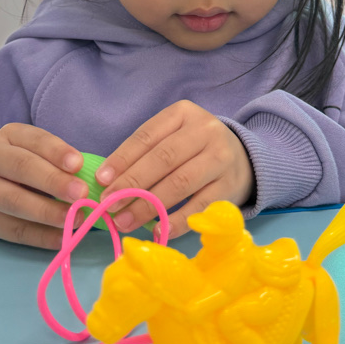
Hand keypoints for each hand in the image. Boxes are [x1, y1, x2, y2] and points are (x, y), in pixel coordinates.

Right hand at [0, 123, 88, 249]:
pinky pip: (12, 230)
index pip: (34, 140)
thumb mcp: (32, 152)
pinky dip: (40, 236)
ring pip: (14, 201)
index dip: (57, 151)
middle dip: (54, 181)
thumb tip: (91, 179)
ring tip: (74, 219)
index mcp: (9, 136)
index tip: (79, 164)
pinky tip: (61, 238)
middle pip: (22, 168)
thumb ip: (56, 161)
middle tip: (82, 194)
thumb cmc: (18, 167)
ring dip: (47, 212)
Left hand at [96, 100, 255, 238]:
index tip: (101, 180)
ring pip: (180, 183)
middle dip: (132, 184)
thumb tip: (107, 182)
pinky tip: (158, 230)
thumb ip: (143, 154)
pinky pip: (200, 206)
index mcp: (183, 114)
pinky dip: (177, 220)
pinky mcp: (231, 185)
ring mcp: (221, 158)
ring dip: (149, 205)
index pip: (147, 136)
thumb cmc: (194, 149)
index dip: (122, 159)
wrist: (243, 159)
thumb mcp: (172, 137)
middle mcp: (205, 130)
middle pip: (163, 159)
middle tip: (109, 205)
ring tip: (125, 221)